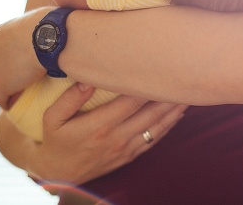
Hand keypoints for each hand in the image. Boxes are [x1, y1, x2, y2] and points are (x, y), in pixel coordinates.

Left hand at [0, 7, 51, 108]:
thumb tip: (49, 23)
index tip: (16, 61)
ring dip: (4, 86)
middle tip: (18, 77)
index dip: (5, 56)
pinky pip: (0, 98)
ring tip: (15, 93)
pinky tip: (12, 105)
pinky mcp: (3, 85)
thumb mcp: (35, 18)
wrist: (49, 37)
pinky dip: (6, 101)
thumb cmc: (49, 24)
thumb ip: (32, 25)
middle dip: (3, 71)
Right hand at [30, 83, 186, 183]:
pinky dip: (169, 125)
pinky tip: (178, 113)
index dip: (148, 85)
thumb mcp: (52, 118)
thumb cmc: (56, 140)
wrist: (59, 173)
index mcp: (100, 126)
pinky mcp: (131, 155)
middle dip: (168, 94)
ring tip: (189, 92)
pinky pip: (155, 139)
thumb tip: (88, 79)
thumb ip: (69, 98)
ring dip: (174, 109)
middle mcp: (117, 137)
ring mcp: (126, 148)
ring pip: (158, 126)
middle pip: (151, 112)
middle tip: (183, 76)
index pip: (131, 101)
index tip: (160, 68)